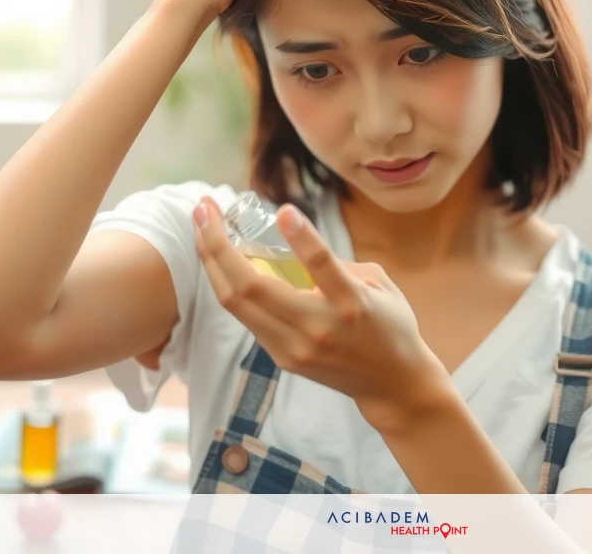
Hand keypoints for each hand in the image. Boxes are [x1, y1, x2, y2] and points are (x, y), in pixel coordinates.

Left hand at [191, 196, 451, 430]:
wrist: (391, 383)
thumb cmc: (389, 325)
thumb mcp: (378, 283)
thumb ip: (339, 262)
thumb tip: (297, 241)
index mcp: (350, 303)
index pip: (322, 266)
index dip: (302, 237)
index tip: (283, 210)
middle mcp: (318, 328)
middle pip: (252, 287)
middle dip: (218, 244)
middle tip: (204, 208)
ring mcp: (294, 347)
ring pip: (236, 303)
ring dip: (211, 262)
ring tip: (201, 227)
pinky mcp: (282, 357)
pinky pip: (245, 316)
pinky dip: (227, 284)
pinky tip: (218, 260)